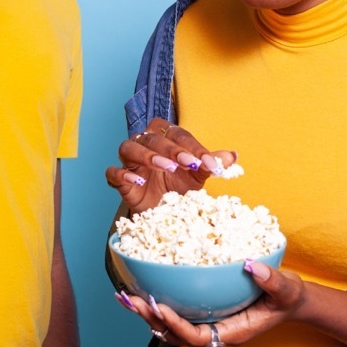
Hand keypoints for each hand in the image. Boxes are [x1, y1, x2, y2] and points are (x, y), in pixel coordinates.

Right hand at [104, 118, 236, 213]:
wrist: (162, 213)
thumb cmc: (178, 187)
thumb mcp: (198, 175)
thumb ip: (211, 163)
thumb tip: (233, 156)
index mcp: (165, 137)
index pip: (177, 134)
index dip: (193, 147)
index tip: (209, 163)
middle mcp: (145, 144)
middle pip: (153, 137)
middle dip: (172, 149)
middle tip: (188, 163)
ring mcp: (130, 161)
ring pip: (129, 147)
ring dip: (148, 156)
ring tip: (166, 168)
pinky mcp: (118, 180)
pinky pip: (113, 172)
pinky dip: (123, 175)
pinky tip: (138, 182)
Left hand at [114, 259, 305, 346]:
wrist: (290, 299)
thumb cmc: (287, 297)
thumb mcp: (286, 289)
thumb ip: (272, 281)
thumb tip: (251, 266)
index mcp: (231, 331)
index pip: (196, 336)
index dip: (175, 324)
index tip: (158, 306)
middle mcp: (215, 330)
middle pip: (175, 334)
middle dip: (151, 319)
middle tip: (129, 299)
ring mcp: (208, 321)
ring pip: (171, 326)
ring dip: (147, 313)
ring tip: (125, 296)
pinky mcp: (204, 309)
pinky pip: (176, 311)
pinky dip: (157, 302)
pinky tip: (142, 287)